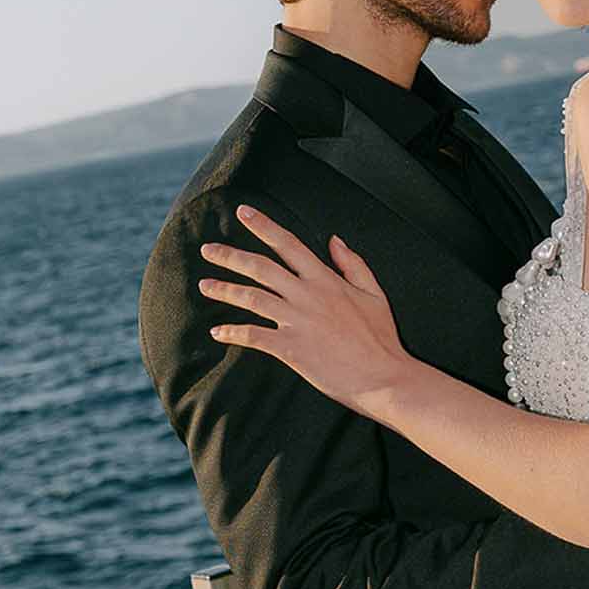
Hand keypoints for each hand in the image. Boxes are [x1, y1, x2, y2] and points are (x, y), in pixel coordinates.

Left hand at [199, 205, 407, 416]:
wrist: (384, 377)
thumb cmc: (381, 338)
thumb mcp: (374, 293)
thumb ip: (353, 263)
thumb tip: (335, 239)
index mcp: (326, 279)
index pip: (288, 244)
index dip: (264, 225)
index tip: (243, 211)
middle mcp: (307, 295)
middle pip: (260, 267)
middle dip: (230, 256)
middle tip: (207, 249)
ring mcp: (297, 321)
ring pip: (251, 298)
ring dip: (224, 290)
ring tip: (204, 285)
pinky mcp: (290, 348)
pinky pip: (253, 336)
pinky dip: (233, 332)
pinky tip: (217, 332)